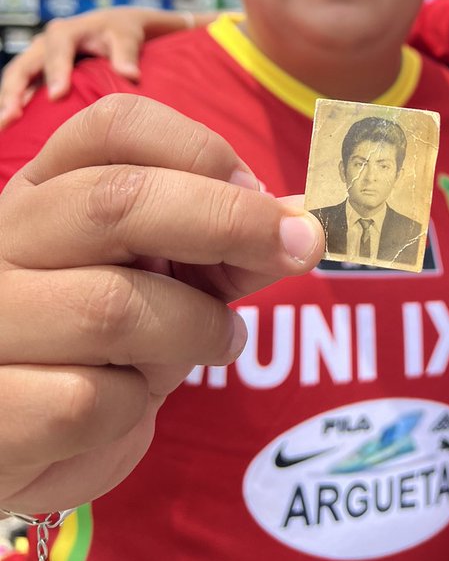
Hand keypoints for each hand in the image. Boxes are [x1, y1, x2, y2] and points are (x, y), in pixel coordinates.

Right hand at [0, 7, 190, 129]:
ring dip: (7, 102)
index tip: (57, 95)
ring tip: (3, 126)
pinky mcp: (37, 74)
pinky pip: (21, 90)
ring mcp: (38, 59)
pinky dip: (14, 106)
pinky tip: (11, 128)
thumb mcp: (126, 37)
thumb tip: (131, 75)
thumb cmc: (120, 33)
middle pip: (23, 66)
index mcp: (67, 32)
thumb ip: (126, 54)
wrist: (114, 29)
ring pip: (16, 79)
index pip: (58, 49)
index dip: (56, 71)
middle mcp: (45, 44)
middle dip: (14, 91)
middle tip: (11, 117)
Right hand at [0, 93, 323, 515]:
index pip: (115, 126)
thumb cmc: (108, 338)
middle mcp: (3, 239)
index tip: (265, 194)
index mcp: (46, 188)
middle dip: (228, 222)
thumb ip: (233, 246)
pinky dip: (134, 406)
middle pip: (116, 202)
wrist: (23, 435)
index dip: (202, 149)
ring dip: (194, 332)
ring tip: (218, 342)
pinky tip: (129, 403)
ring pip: (112, 308)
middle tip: (300, 248)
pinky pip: (87, 401)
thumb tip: (306, 222)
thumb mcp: (171, 274)